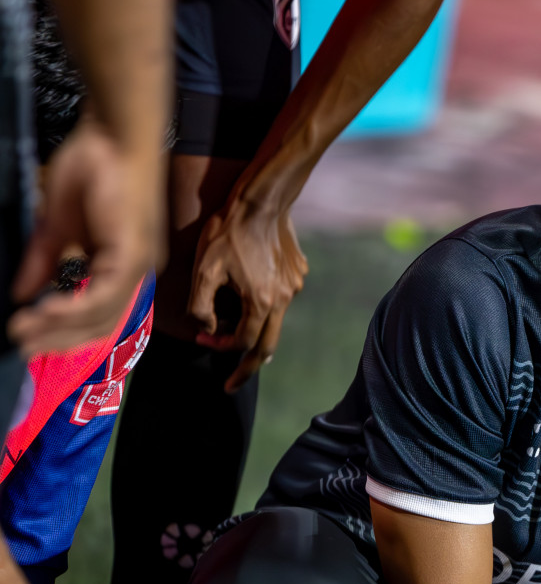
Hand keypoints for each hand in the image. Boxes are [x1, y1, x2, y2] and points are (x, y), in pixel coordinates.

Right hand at [8, 121, 161, 356]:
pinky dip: (73, 306)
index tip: (30, 341)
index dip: (64, 333)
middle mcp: (136, 272)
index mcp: (123, 267)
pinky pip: (104, 293)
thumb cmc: (91, 173)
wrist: (114, 138)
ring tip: (23, 332)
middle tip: (22, 347)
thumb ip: (44, 262)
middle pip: (100, 322)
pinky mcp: (134, 254)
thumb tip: (22, 295)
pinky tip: (44, 311)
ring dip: (59, 327)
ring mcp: (139, 266)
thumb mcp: (58, 227)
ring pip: (101, 313)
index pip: (97, 314)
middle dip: (58, 339)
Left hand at [188, 193, 307, 392]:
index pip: (242, 342)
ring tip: (237, 335)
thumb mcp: (203, 269)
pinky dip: (265, 305)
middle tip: (232, 382)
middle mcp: (283, 300)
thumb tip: (206, 328)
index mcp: (261, 304)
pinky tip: (251, 290)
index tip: (201, 340)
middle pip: (267, 346)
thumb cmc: (228, 232)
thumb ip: (200, 306)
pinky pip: (281, 298)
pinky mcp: (297, 273)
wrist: (262, 201)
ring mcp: (294, 287)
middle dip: (248, 367)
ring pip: (275, 322)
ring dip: (255, 332)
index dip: (218, 346)